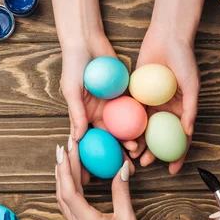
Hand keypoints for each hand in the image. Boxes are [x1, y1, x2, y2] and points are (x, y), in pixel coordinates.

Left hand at [55, 140, 144, 219]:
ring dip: (64, 177)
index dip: (66, 168)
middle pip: (62, 191)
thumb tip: (122, 168)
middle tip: (67, 145)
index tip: (67, 148)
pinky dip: (70, 188)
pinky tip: (77, 179)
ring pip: (63, 198)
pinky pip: (70, 205)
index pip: (69, 190)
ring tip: (68, 158)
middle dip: (63, 167)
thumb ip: (122, 193)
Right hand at [60, 36, 136, 181]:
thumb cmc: (73, 66)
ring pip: (126, 128)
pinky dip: (140, 122)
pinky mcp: (127, 94)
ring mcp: (115, 105)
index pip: (90, 143)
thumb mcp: (72, 90)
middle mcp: (101, 114)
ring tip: (138, 154)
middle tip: (127, 169)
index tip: (92, 178)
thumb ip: (76, 113)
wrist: (87, 41)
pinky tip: (147, 133)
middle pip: (111, 139)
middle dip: (118, 155)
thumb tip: (78, 138)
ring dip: (131, 142)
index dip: (91, 161)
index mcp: (85, 116)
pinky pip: (135, 110)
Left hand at [130, 26, 198, 173]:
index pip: (179, 139)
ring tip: (129, 154)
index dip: (177, 156)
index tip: (172, 170)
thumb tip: (189, 132)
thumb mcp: (192, 84)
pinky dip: (125, 124)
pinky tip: (119, 136)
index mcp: (180, 110)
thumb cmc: (184, 59)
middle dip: (151, 154)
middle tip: (142, 163)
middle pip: (157, 138)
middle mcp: (164, 109)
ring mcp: (149, 102)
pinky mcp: (136, 93)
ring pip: (142, 128)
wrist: (167, 36)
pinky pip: (130, 112)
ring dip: (136, 143)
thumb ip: (191, 108)